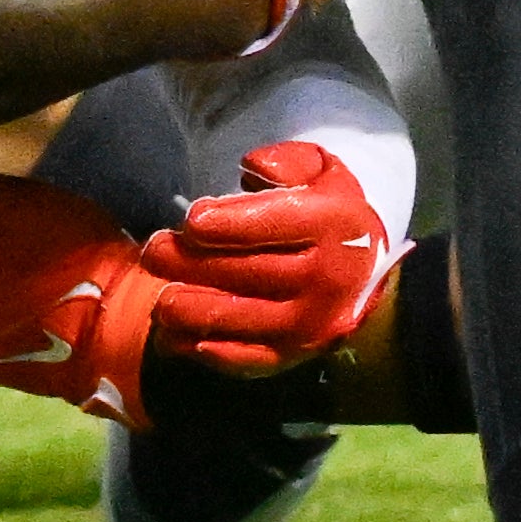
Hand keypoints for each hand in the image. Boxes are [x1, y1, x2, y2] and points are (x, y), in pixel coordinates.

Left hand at [144, 140, 400, 372]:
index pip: (274, 224)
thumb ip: (288, 161)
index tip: (192, 220)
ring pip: (238, 319)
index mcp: (335, 225)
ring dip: (188, 310)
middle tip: (154, 252)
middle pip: (246, 272)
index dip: (228, 223)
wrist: (366, 277)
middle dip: (190, 263)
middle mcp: (328, 279)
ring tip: (161, 298)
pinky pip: (244, 359)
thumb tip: (251, 167)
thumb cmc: (328, 214)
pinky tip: (174, 338)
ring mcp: (311, 323)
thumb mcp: (321, 171)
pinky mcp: (294, 355)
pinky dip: (204, 351)